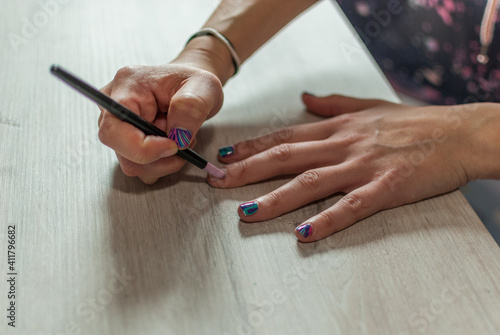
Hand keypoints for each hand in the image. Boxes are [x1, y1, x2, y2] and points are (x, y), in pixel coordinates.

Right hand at [97, 63, 223, 183]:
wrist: (191, 86)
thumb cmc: (193, 81)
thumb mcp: (204, 86)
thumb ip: (192, 106)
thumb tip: (178, 135)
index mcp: (127, 86)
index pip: (114, 129)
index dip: (143, 147)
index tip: (173, 145)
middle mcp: (114, 105)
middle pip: (121, 150)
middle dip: (157, 156)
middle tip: (182, 142)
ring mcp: (118, 124)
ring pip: (131, 162)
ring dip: (162, 160)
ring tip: (181, 139)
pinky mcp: (126, 139)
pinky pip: (138, 165)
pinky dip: (160, 162)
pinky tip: (172, 144)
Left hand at [208, 93, 483, 241]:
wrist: (458, 133)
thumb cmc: (414, 123)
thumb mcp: (369, 106)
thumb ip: (333, 104)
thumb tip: (305, 97)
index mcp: (338, 128)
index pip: (286, 137)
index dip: (253, 147)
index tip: (226, 155)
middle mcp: (343, 145)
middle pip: (286, 157)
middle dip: (248, 170)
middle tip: (217, 180)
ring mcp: (363, 166)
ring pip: (310, 182)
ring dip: (276, 198)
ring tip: (247, 212)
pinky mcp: (386, 187)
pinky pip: (351, 206)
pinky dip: (326, 220)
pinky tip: (303, 233)